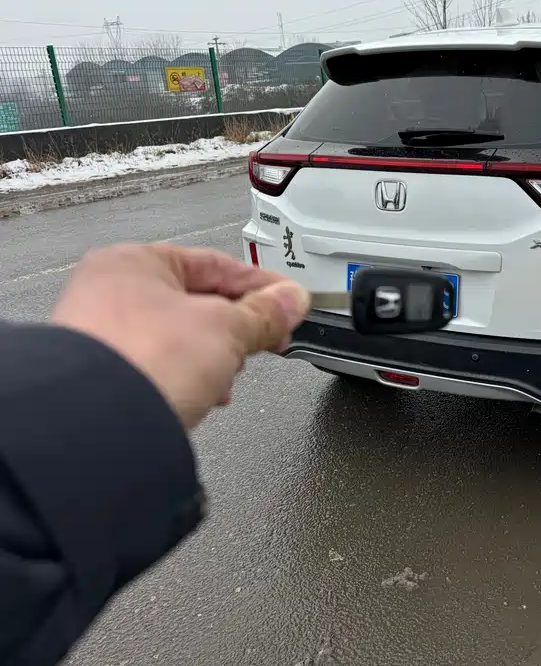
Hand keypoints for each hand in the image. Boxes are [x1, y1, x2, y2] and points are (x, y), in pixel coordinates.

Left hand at [50, 243, 310, 428]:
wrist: (99, 427)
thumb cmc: (143, 361)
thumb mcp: (227, 328)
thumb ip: (265, 313)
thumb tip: (291, 301)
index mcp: (135, 262)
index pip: (217, 264)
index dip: (262, 286)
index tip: (290, 303)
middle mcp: (110, 292)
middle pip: (197, 302)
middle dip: (236, 327)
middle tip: (266, 340)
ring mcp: (103, 336)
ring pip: (179, 338)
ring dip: (212, 357)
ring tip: (226, 375)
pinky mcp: (104, 378)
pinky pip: (159, 367)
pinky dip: (185, 378)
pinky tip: (200, 394)